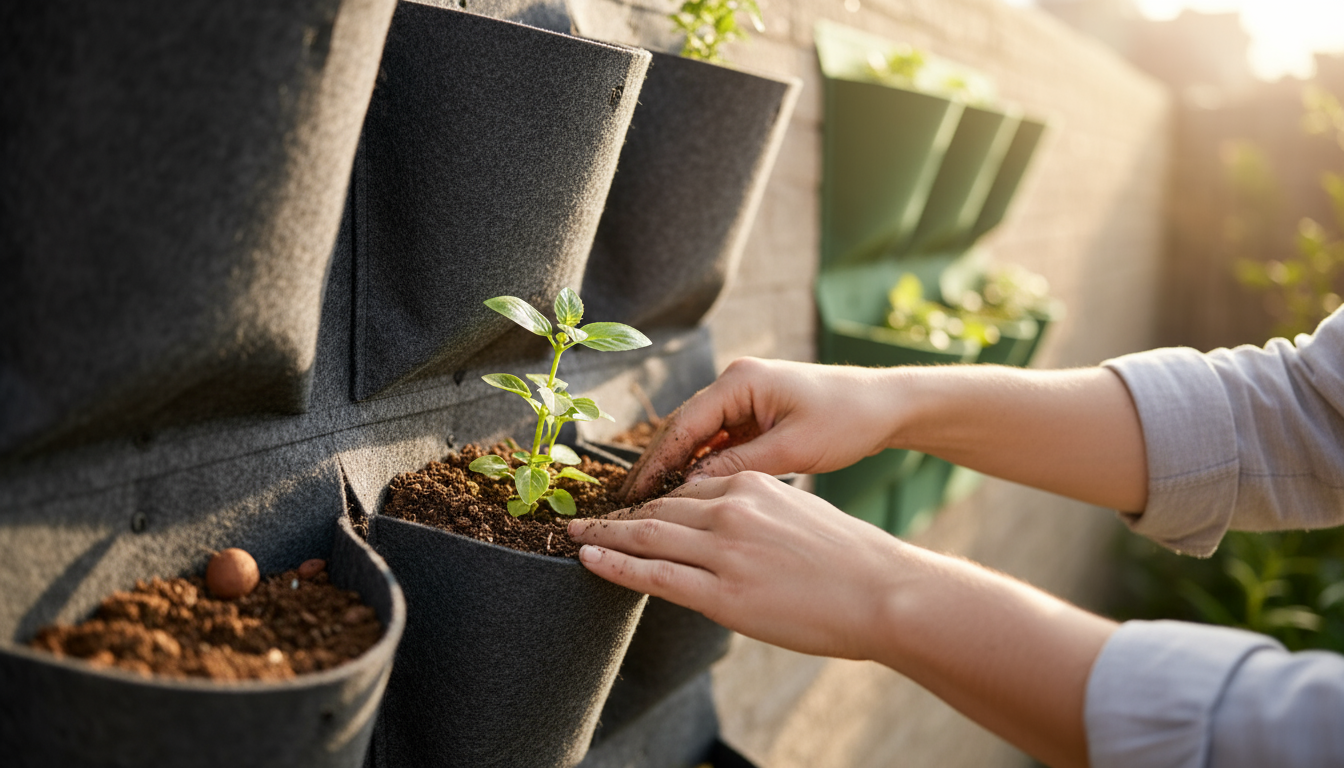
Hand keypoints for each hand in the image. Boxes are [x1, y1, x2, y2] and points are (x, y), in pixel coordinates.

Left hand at [570, 471, 905, 659]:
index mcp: (752, 486)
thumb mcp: (800, 516)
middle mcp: (732, 510)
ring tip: (574, 536)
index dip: (650, 501)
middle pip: (658, 508)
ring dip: (604, 535)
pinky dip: (615, 565)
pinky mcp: (723, 593)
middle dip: (615, 514)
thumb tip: (735, 529)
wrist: (884, 591)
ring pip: (647, 537)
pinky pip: (654, 575)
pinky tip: (589, 559)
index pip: (685, 491)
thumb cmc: (852, 560)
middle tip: (581, 516)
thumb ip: (760, 514)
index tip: (627, 507)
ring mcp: (724, 552)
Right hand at [620, 358, 903, 499]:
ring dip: (674, 469)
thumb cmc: (846, 421)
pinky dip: (699, 468)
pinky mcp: (753, 416)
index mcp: (740, 381)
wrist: (886, 406)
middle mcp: (735, 384)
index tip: (632, 496)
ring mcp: (743, 399)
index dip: (655, 462)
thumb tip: (690, 489)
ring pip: (695, 438)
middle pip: (681, 429)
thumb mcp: (792, 449)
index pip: (683, 424)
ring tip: (646, 506)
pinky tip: (684, 497)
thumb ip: (738, 466)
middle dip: (655, 467)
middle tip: (624, 506)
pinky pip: (716, 443)